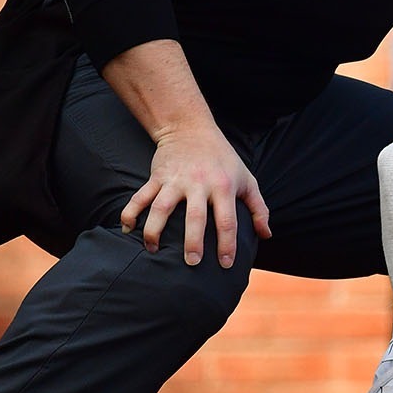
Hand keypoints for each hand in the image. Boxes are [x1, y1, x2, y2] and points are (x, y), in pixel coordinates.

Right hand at [119, 123, 271, 267]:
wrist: (190, 128)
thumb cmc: (223, 159)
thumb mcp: (247, 179)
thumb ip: (259, 208)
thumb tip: (265, 235)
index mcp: (223, 186)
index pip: (227, 220)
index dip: (227, 244)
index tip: (226, 264)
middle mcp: (199, 184)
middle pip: (194, 217)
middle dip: (192, 242)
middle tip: (192, 263)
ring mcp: (175, 180)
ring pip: (161, 208)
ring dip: (154, 230)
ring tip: (152, 250)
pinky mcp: (156, 177)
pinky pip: (140, 197)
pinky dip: (130, 212)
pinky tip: (127, 229)